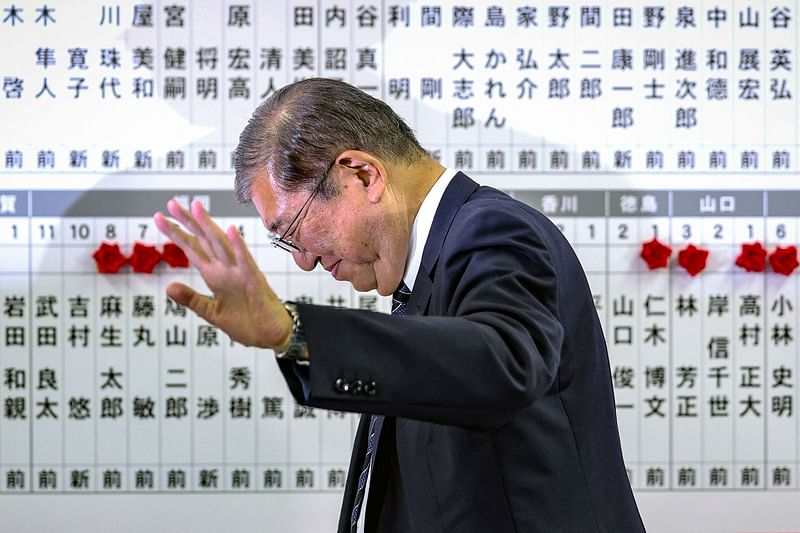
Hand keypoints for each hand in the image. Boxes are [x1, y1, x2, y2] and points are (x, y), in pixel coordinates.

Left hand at [153, 199, 291, 349]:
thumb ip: (192, 299)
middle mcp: (226, 269)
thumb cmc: (246, 323)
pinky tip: (231, 231)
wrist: (271, 335)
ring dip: (210, 226)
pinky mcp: (254, 281)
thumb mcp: (212, 313)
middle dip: (188, 222)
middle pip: (204, 240)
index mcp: (214, 275)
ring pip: (222, 245)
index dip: (176, 233)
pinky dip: (239, 246)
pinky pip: (245, 261)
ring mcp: (240, 272)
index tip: (159, 218)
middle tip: (172, 203)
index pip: (192, 249)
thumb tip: (168, 288)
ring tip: (196, 209)